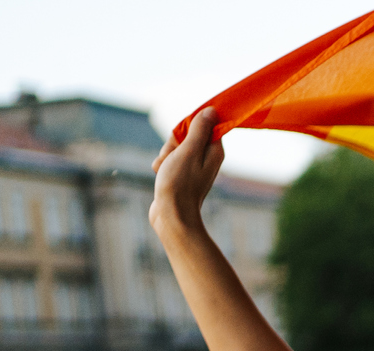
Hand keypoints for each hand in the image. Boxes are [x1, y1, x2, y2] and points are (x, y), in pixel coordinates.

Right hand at [149, 106, 226, 239]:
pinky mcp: (182, 175)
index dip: (188, 127)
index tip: (180, 138)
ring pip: (175, 148)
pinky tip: (159, 174)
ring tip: (164, 169)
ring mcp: (194, 167)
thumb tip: (212, 111)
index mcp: (214, 151)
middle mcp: (207, 158)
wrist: (172, 216)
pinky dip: (162, 165)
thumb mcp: (189, 151)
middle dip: (172, 143)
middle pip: (186, 136)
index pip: (204, 124)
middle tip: (171, 156)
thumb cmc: (180, 183)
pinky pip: (170, 161)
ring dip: (165, 155)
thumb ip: (199, 130)